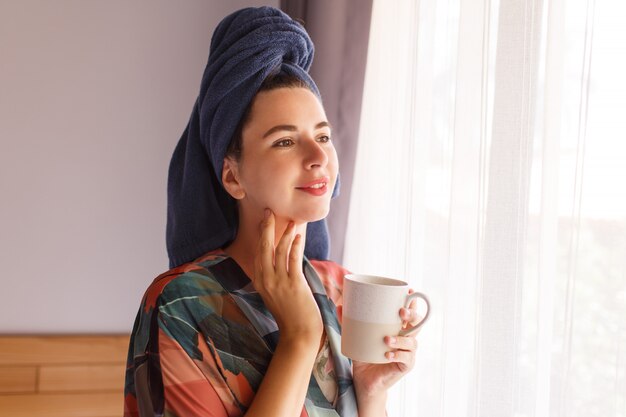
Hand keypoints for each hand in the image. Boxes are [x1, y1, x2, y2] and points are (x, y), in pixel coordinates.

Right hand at [253, 209, 322, 341]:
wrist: (299, 334)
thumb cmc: (290, 315)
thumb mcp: (275, 294)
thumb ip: (274, 278)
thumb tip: (280, 260)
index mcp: (260, 282)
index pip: (259, 253)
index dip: (262, 235)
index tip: (265, 221)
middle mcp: (266, 280)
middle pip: (264, 248)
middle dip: (266, 227)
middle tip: (269, 211)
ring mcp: (279, 282)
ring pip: (280, 251)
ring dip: (286, 234)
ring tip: (292, 222)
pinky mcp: (293, 284)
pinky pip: (293, 259)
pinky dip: (295, 245)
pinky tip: (298, 237)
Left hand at [340, 290, 423, 404]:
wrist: (365, 381)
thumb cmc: (364, 356)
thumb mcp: (357, 337)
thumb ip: (349, 322)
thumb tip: (340, 306)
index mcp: (398, 329)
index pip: (410, 313)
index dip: (413, 302)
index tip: (410, 291)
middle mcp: (406, 339)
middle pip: (418, 324)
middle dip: (412, 315)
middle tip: (401, 312)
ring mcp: (408, 353)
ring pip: (413, 342)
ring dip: (402, 339)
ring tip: (387, 339)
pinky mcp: (405, 366)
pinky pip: (406, 359)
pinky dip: (397, 355)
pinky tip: (388, 355)